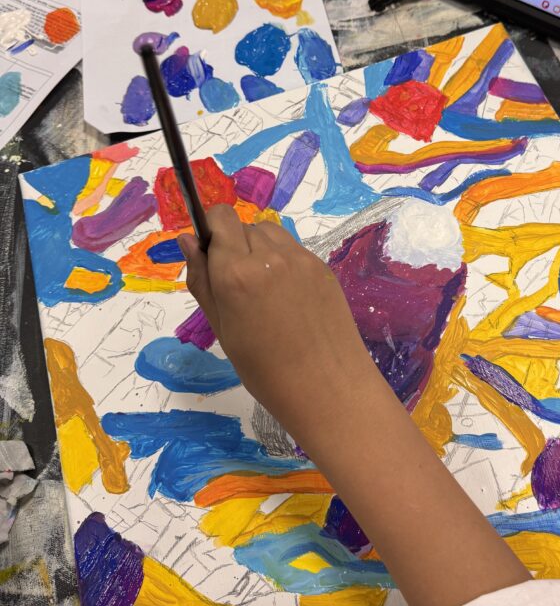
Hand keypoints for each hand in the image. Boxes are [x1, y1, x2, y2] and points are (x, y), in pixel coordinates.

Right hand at [178, 205, 377, 428]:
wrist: (326, 387)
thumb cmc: (264, 369)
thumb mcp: (221, 328)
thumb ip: (202, 280)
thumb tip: (187, 239)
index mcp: (235, 273)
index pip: (220, 218)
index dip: (212, 229)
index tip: (211, 254)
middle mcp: (269, 256)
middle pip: (243, 226)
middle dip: (234, 245)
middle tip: (238, 286)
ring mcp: (300, 259)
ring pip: (270, 232)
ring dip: (259, 248)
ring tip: (263, 289)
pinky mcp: (322, 266)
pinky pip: (293, 249)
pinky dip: (282, 260)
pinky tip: (287, 296)